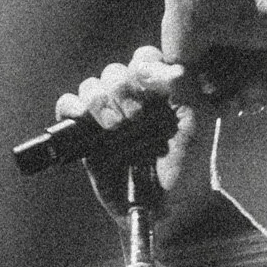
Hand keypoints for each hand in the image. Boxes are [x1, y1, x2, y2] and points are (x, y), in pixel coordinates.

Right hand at [53, 45, 212, 226]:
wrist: (172, 207)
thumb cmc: (190, 164)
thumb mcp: (198, 122)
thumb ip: (184, 87)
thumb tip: (148, 68)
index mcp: (161, 91)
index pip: (144, 59)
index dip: (144, 67)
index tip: (153, 88)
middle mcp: (133, 100)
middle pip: (115, 71)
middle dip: (123, 88)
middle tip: (136, 116)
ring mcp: (108, 117)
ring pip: (91, 85)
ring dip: (100, 99)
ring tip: (116, 125)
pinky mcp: (86, 136)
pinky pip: (67, 107)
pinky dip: (72, 106)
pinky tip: (86, 119)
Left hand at [158, 0, 266, 100]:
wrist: (211, 4)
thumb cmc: (259, 9)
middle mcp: (254, 57)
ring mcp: (226, 69)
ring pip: (247, 104)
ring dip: (254, 103)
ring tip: (248, 89)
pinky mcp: (200, 80)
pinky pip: (216, 108)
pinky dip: (227, 109)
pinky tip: (231, 102)